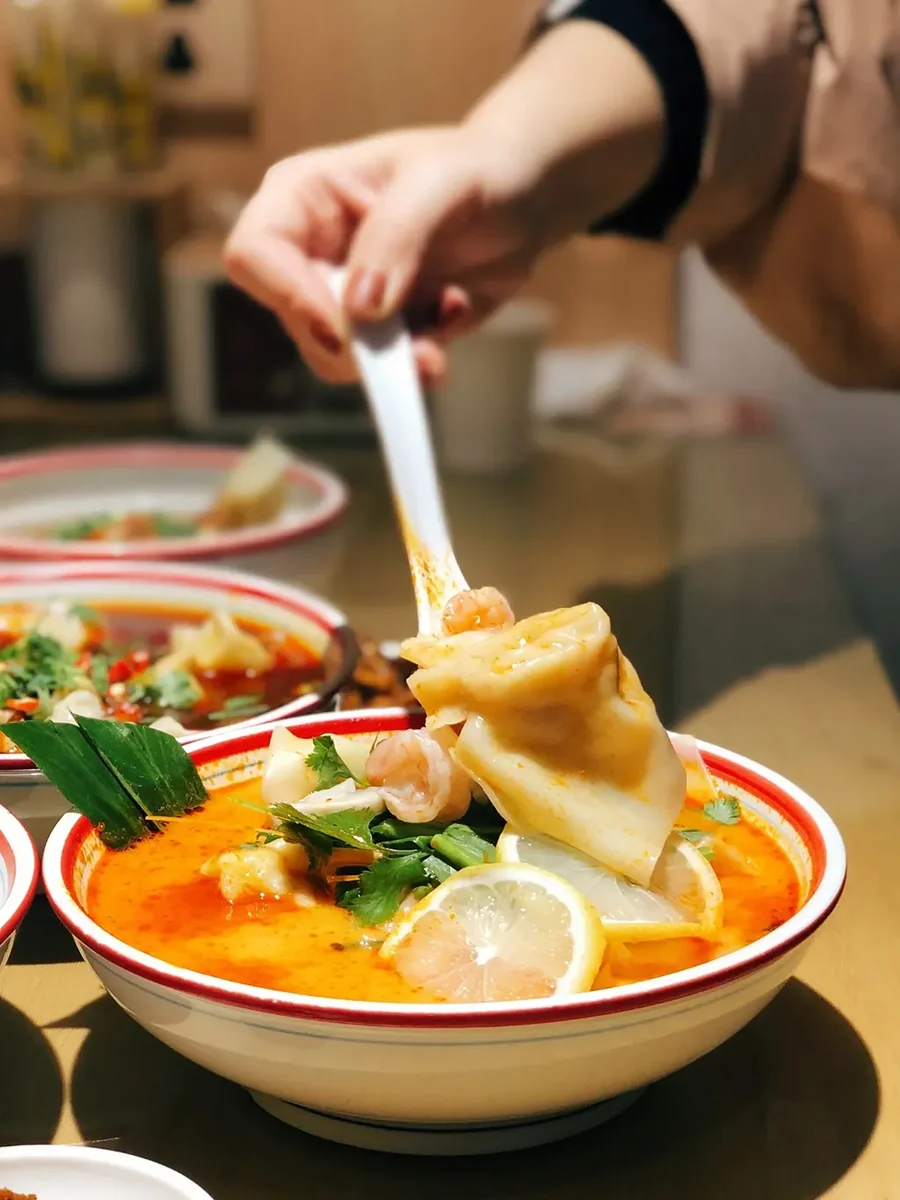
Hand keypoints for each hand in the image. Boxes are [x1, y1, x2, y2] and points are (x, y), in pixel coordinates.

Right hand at [224, 126, 544, 384]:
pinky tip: (451, 312)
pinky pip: (380, 371)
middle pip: (297, 322)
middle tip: (424, 349)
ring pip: (336, 358)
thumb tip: (358, 310)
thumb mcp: (439, 183)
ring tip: (449, 316)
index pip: (254, 256)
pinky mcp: (378, 332)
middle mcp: (308, 252)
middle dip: (360, 345)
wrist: (523, 198)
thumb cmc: (477, 168)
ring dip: (396, 361)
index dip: (290, 297)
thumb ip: (395, 237)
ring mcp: (341, 297)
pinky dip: (420, 359)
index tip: (347, 326)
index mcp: (300, 197)